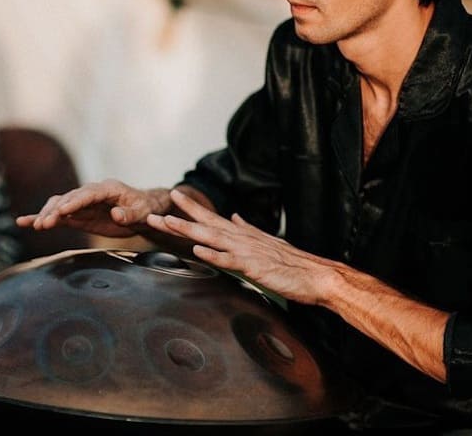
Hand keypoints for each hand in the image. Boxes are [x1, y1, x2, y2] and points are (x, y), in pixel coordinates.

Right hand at [16, 179, 169, 237]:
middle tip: (45, 223)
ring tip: (37, 226)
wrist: (143, 210)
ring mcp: (82, 203)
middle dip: (56, 210)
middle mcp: (91, 193)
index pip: (88, 194)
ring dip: (47, 214)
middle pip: (69, 199)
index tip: (63, 210)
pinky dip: (42, 218)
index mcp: (107, 189)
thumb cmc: (144, 208)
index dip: (75, 201)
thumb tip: (115, 214)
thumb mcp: (142, 212)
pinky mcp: (77, 214)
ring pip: (59, 205)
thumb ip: (128, 214)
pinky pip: (58, 216)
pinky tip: (24, 222)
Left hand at [145, 189, 338, 305]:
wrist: (316, 275)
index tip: (174, 197)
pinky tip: (197, 249)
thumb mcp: (267, 242)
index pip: (212, 217)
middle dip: (179, 216)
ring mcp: (247, 251)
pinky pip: (229, 260)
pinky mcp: (254, 267)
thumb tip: (235, 217)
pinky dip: (212, 254)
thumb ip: (248, 229)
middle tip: (154, 211)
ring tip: (167, 223)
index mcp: (243, 234)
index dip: (191, 208)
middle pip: (205, 224)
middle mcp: (242, 238)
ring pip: (211, 237)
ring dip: (188, 229)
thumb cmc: (292, 264)